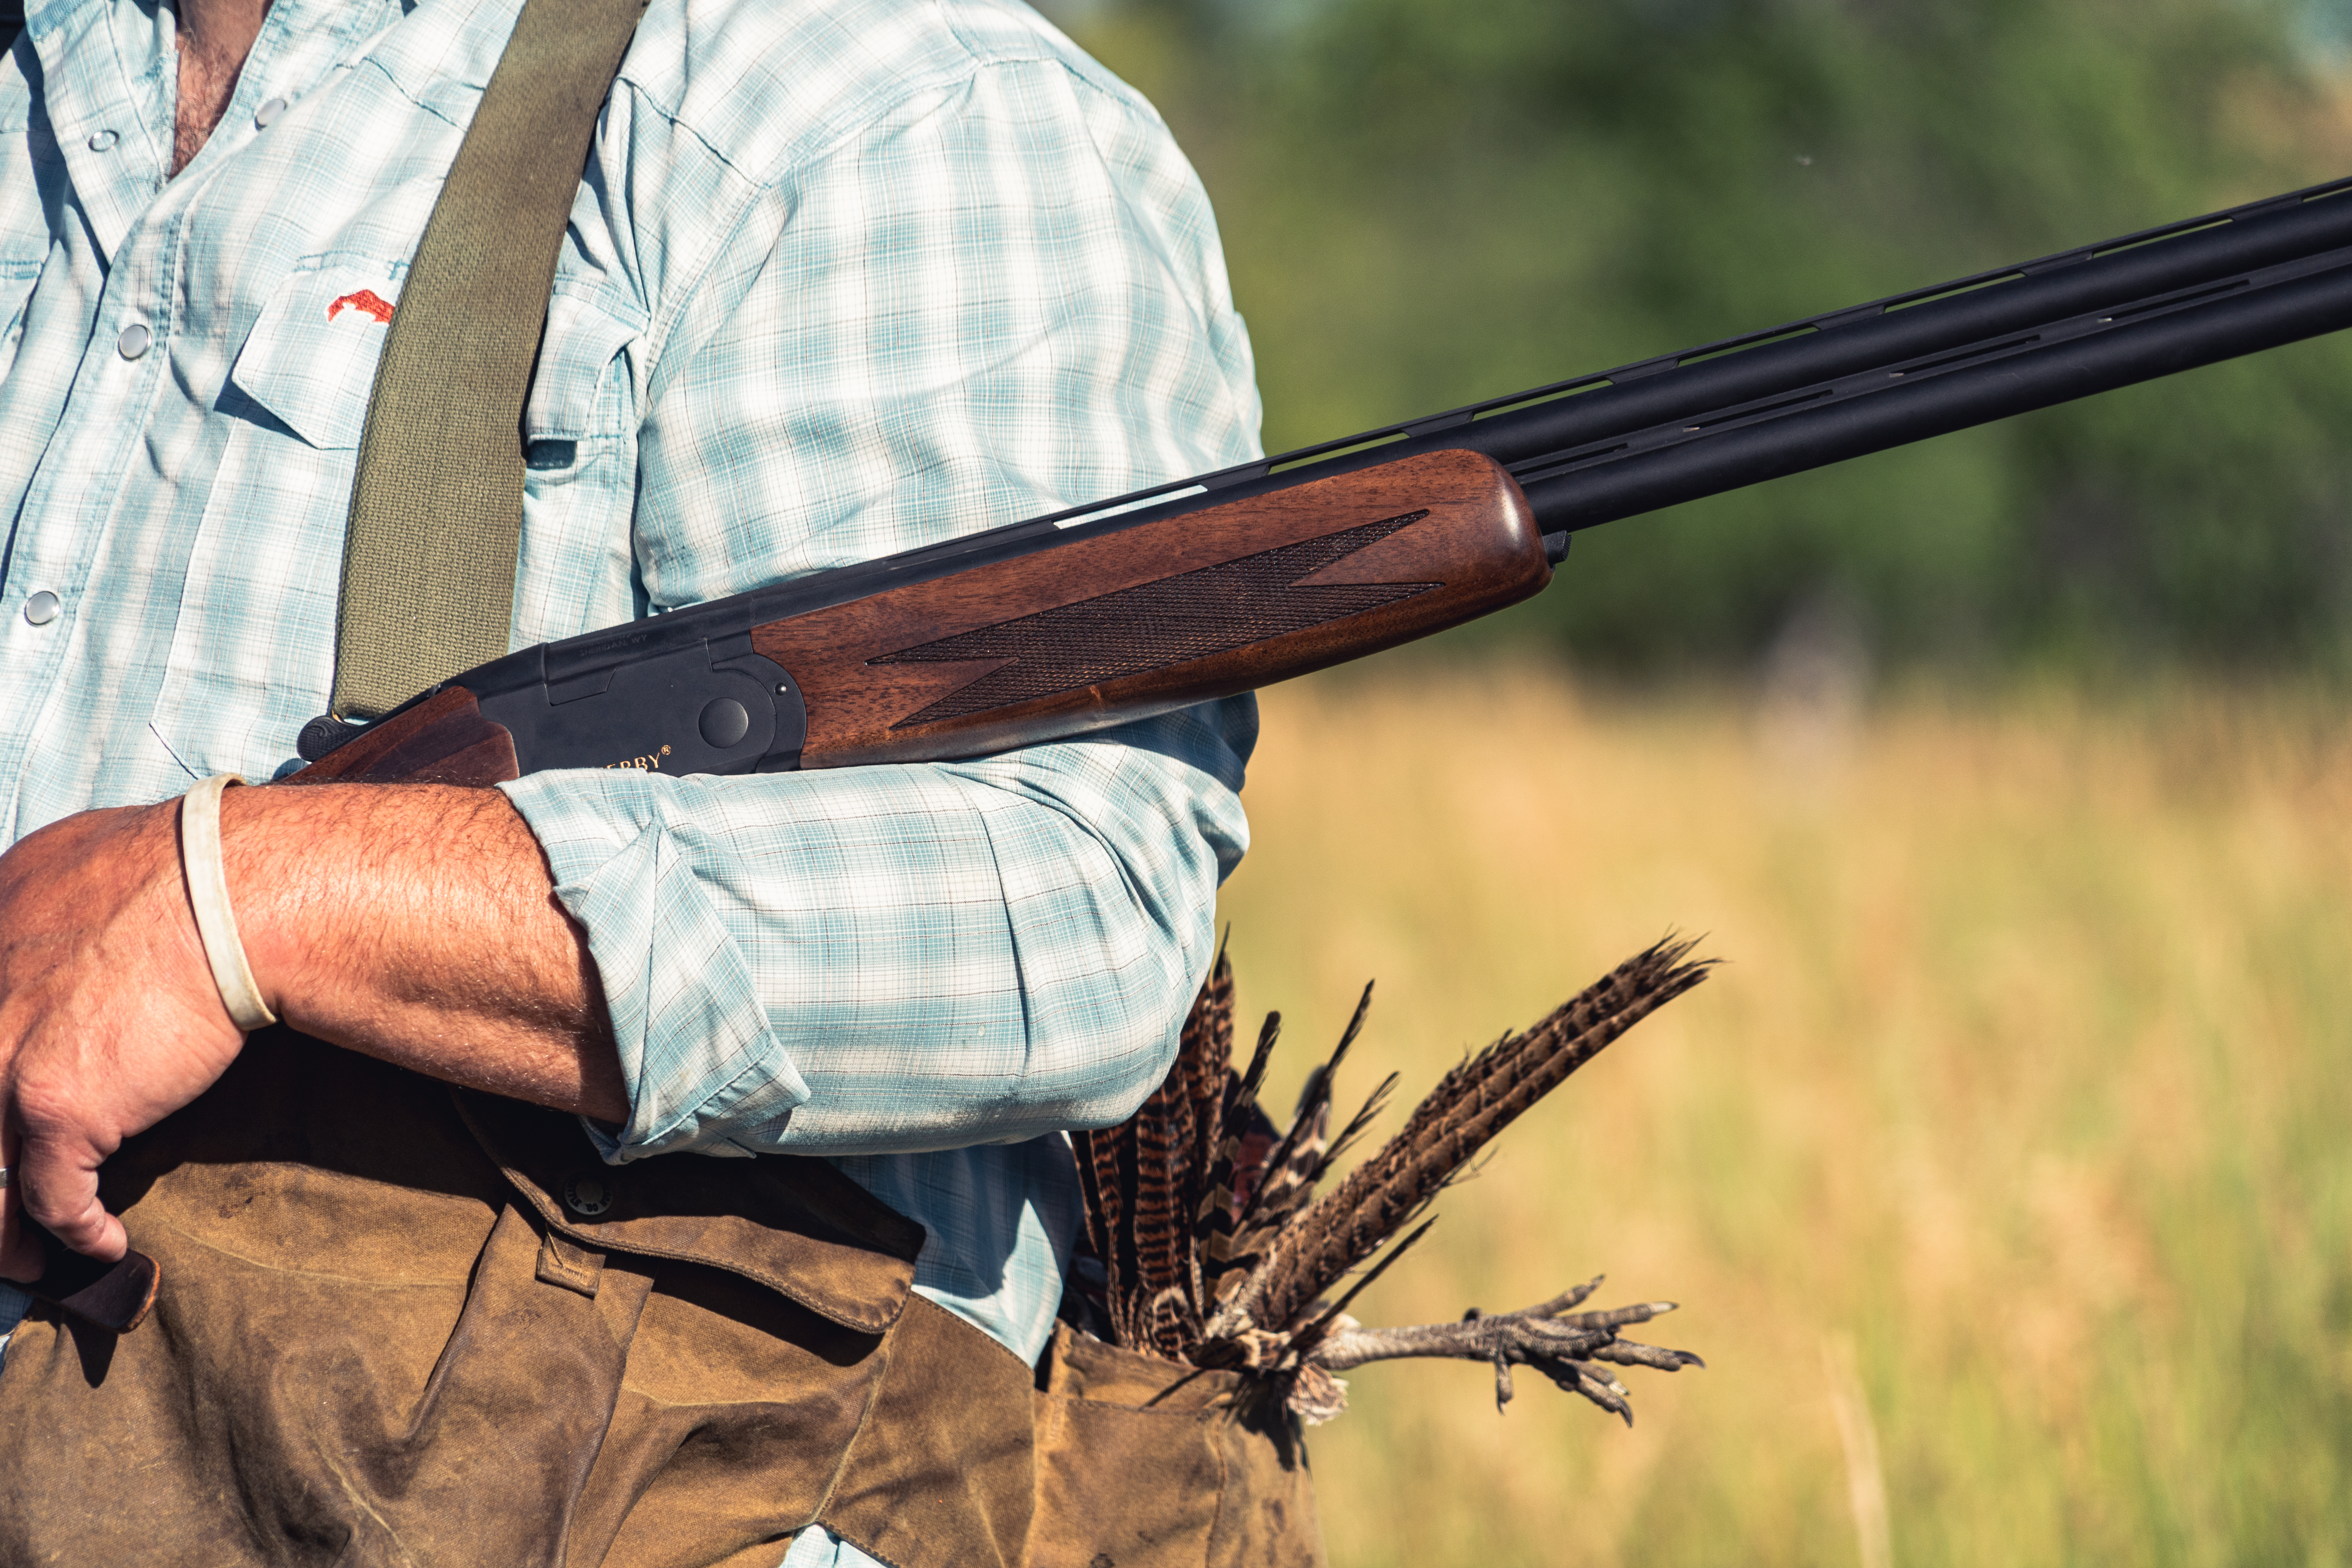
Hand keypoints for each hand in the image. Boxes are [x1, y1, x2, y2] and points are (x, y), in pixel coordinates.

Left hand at [0, 802, 250, 1279]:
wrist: (227, 895)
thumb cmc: (182, 866)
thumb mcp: (70, 859)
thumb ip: (38, 900)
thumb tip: (53, 914)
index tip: (3, 1116)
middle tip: (4, 1213)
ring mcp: (2, 1067)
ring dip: (0, 1231)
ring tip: (22, 1259)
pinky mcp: (58, 1113)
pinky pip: (48, 1199)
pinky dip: (77, 1233)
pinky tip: (105, 1245)